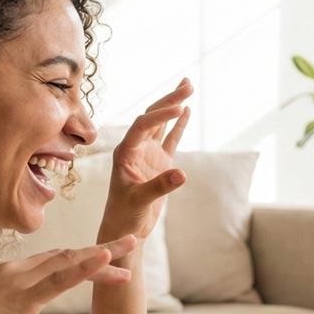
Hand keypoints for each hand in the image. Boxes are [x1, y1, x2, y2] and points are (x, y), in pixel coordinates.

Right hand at [0, 236, 137, 313]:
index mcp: (5, 278)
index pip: (52, 265)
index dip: (82, 261)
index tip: (110, 260)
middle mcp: (11, 272)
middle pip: (66, 257)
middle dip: (102, 251)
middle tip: (133, 243)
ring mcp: (15, 280)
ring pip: (69, 261)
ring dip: (104, 255)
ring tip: (133, 246)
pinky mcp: (19, 297)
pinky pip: (60, 278)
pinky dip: (85, 266)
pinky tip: (107, 258)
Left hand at [102, 78, 192, 239]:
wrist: (124, 228)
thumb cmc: (125, 216)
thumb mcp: (139, 201)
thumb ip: (159, 187)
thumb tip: (182, 174)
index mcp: (125, 152)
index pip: (143, 126)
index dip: (161, 116)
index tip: (180, 108)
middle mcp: (135, 147)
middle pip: (152, 117)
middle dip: (169, 100)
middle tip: (189, 84)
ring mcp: (147, 153)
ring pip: (161, 123)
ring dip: (173, 105)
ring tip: (188, 86)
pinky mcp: (159, 162)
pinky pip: (170, 138)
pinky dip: (178, 125)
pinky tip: (187, 110)